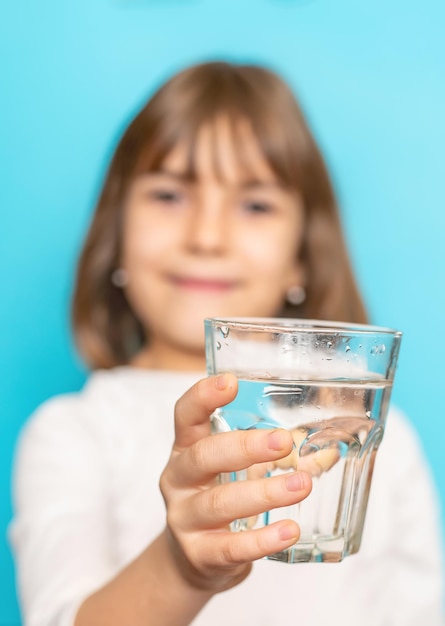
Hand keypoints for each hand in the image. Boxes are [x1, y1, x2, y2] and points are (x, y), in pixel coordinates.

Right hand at [159, 374, 311, 593]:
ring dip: (263, 493)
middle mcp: (179, 479)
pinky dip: (262, 540)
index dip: (203, 396)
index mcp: (186, 448)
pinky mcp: (199, 554)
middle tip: (284, 441)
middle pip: (202, 456)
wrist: (193, 558)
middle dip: (245, 446)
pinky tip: (289, 531)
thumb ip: (273, 454)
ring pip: (219, 502)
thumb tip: (330, 448)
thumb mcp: (234, 468)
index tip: (231, 382)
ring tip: (301, 485)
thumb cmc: (220, 498)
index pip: (185, 415)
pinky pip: (230, 547)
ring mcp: (184, 518)